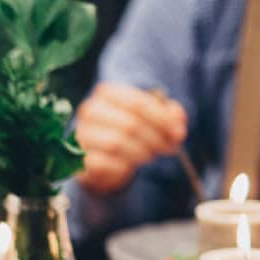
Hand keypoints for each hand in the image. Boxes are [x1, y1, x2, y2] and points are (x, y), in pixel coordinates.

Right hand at [73, 84, 188, 194]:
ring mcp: (82, 134)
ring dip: (141, 152)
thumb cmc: (128, 128)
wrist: (100, 151)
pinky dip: (124, 167)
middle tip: (168, 148)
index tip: (178, 134)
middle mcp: (90, 110)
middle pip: (130, 124)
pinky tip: (130, 165)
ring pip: (117, 144)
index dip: (162, 120)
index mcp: (107, 93)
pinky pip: (106, 163)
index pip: (138, 103)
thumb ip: (167, 115)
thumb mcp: (150, 116)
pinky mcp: (81, 158)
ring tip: (150, 155)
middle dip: (155, 138)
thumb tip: (178, 125)